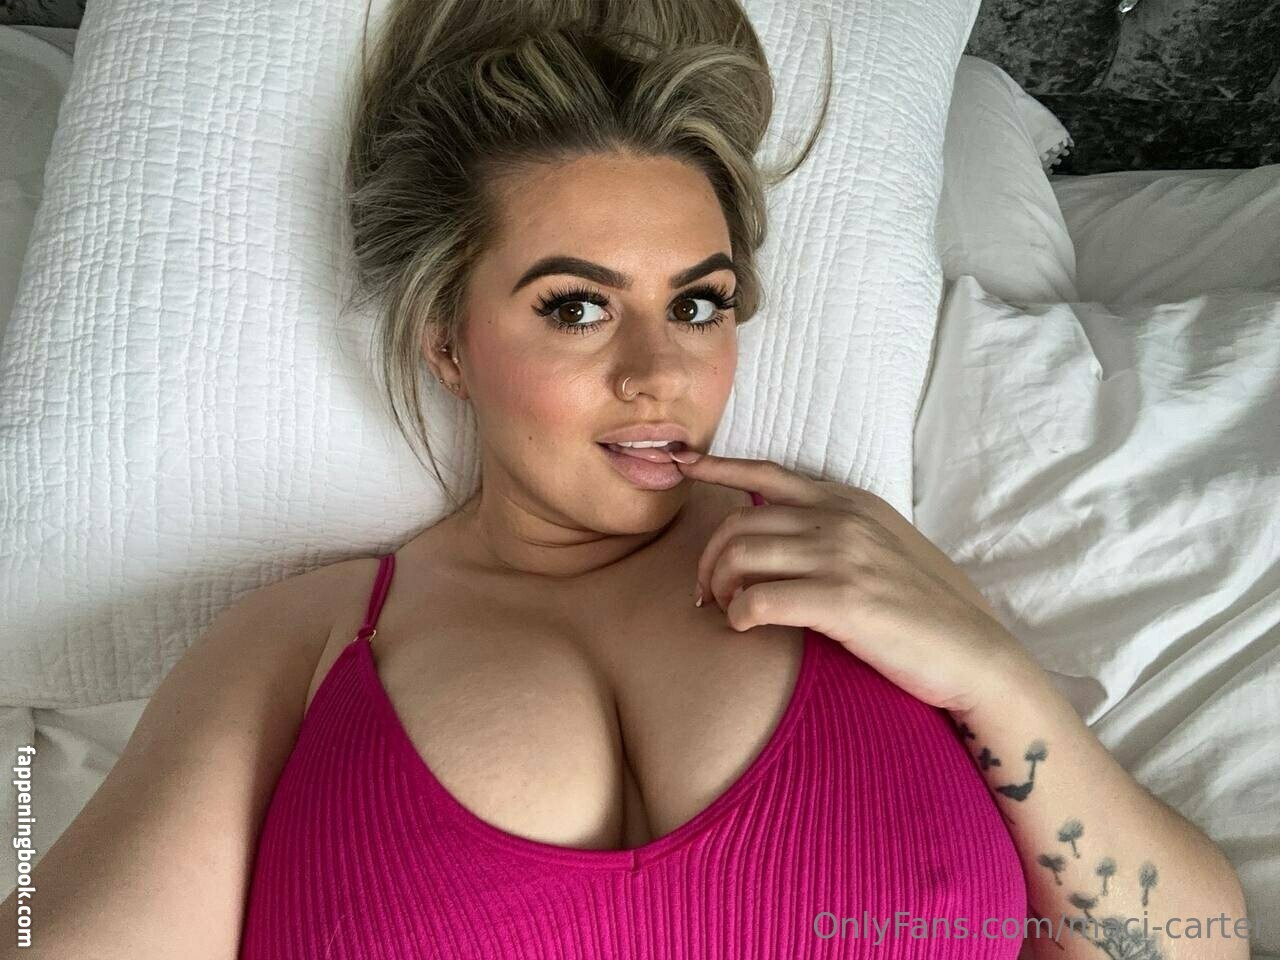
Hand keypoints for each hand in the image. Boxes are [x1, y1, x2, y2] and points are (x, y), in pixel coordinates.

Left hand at [674, 451, 1037, 713]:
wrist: (975, 653)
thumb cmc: (925, 607)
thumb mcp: (884, 546)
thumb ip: (839, 530)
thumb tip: (787, 532)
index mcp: (850, 502)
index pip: (768, 474)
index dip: (718, 468)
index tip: (682, 465)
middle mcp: (842, 520)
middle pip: (739, 523)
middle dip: (710, 558)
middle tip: (709, 593)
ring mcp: (844, 557)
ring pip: (741, 556)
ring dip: (720, 587)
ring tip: (728, 612)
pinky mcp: (844, 601)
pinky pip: (759, 600)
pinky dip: (739, 616)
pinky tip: (745, 628)